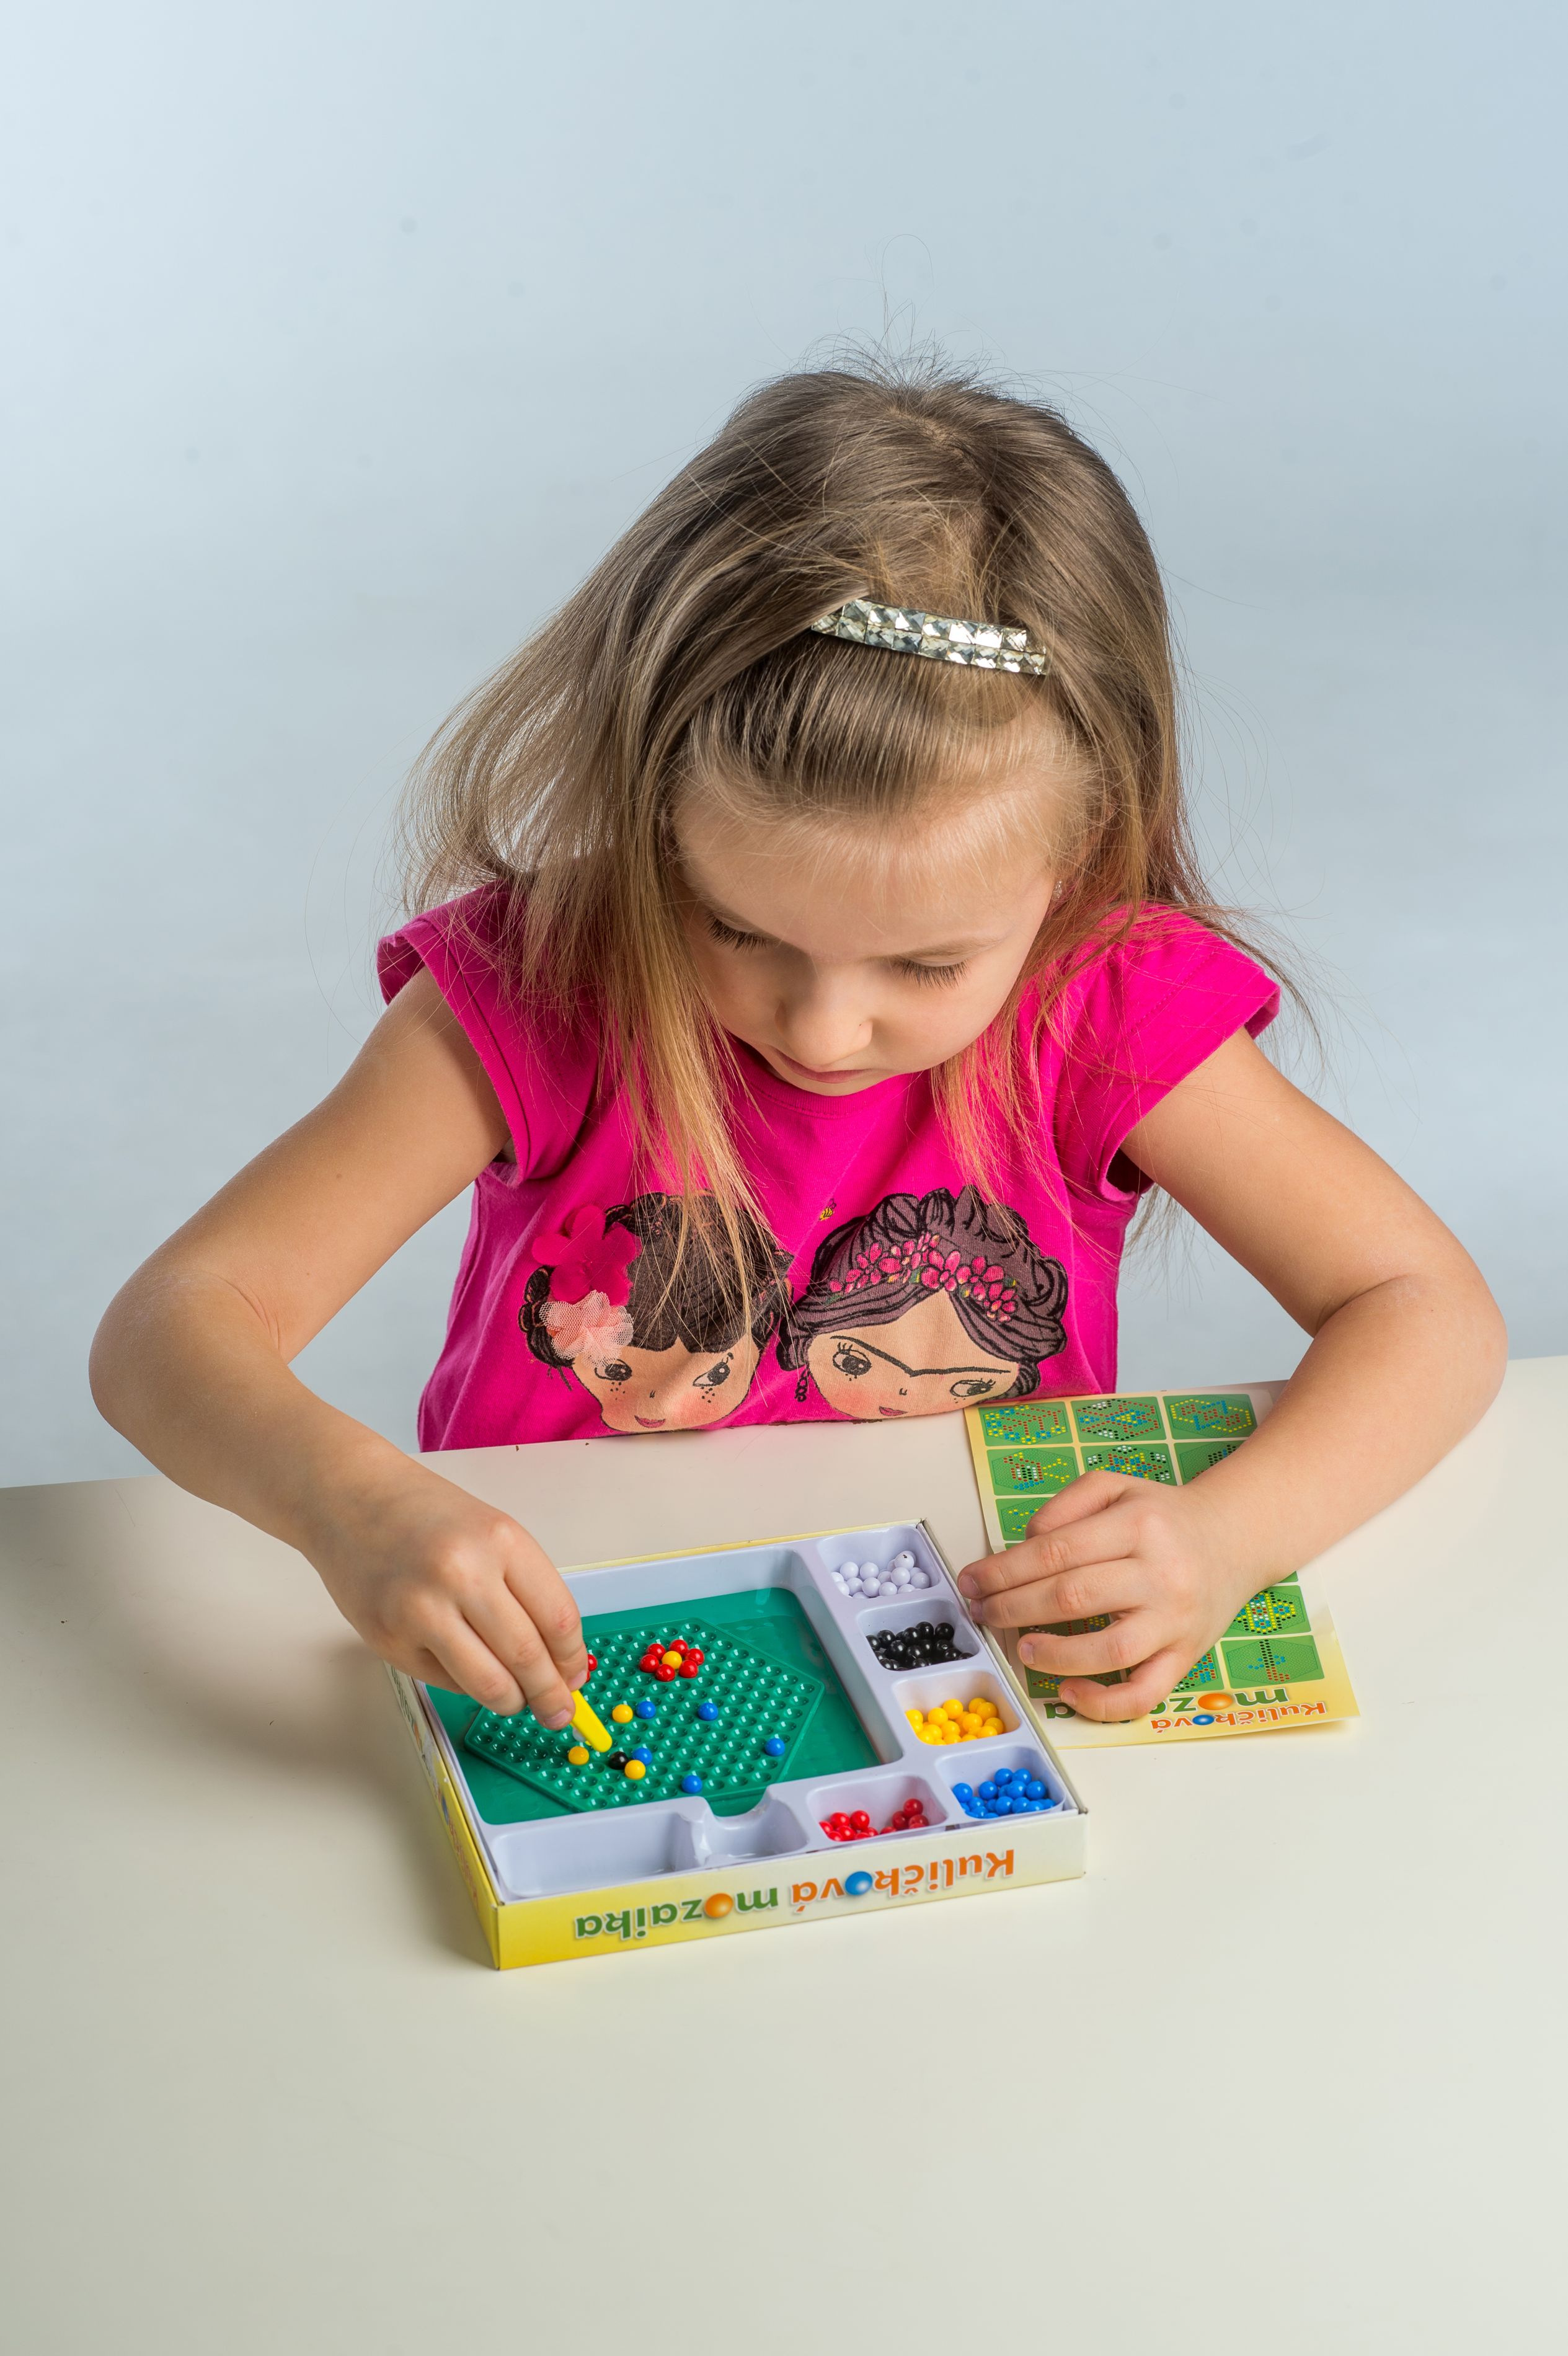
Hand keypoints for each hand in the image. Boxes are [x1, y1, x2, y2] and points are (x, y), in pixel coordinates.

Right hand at [300, 1452, 587, 1725]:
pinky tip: (468, 1668)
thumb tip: (559, 1662)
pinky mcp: (389, 1641)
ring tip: (517, 1700)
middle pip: (528, 1658)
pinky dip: (467, 1686)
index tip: (575, 1677)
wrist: (350, 1500)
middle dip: (550, 1696)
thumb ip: (526, 1592)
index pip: (558, 1619)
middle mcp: (462, 1574)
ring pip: (490, 1685)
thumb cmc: (424, 1516)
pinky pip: (447, 1682)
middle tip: (557, 1711)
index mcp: (501, 1540)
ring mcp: (421, 1611)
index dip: (572, 1659)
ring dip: (513, 1702)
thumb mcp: (492, 1534)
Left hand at [956, 1471, 1252, 1721]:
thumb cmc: (1163, 1517)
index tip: (973, 1581)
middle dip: (1013, 1608)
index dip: (1004, 1570)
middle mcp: (1160, 1573)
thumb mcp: (1114, 1487)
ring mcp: (1175, 1620)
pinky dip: (1103, 1702)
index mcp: (1137, 1525)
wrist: (1233, 1538)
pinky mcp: (1186, 1656)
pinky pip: (1144, 1693)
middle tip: (982, 1612)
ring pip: (1108, 1649)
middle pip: (1073, 1597)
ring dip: (1054, 1654)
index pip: (1055, 1551)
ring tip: (1022, 1647)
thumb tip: (1022, 1548)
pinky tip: (1069, 1690)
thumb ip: (1064, 1507)